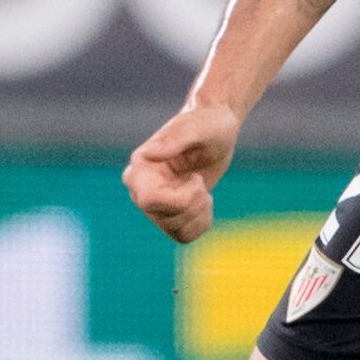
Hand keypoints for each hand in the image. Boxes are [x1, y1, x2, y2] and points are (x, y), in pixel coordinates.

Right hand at [125, 100, 242, 242]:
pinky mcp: (169, 214)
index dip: (180, 199)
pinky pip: (183, 236)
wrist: (217, 130)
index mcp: (141, 165)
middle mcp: (141, 187)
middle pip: (164, 219)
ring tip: (202, 187)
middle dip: (193, 205)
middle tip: (201, 181)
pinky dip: (201, 223)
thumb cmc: (207, 123)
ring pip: (175, 230)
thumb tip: (149, 152)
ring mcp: (154, 203)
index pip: (149, 200)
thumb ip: (175, 139)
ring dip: (199, 213)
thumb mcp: (197, 128)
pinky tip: (204, 201)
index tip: (196, 179)